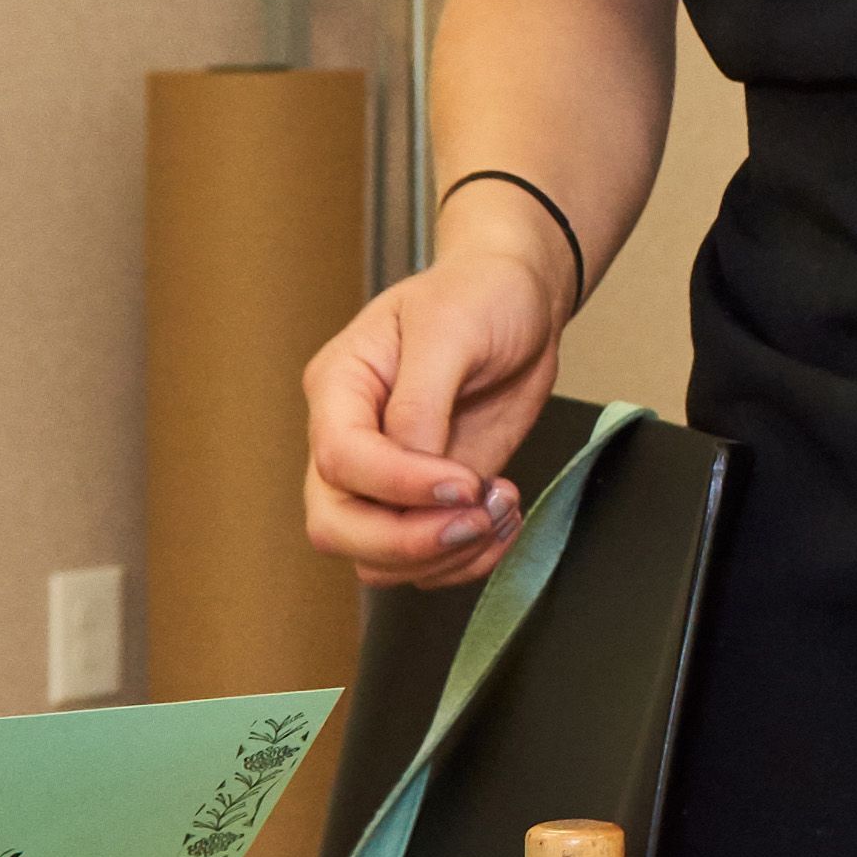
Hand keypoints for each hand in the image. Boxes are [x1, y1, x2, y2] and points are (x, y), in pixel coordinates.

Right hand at [301, 245, 563, 586]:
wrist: (519, 301)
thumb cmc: (479, 295)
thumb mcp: (450, 327)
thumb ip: (422, 401)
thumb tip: (415, 465)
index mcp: (340, 388)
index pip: (340, 460)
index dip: (398, 484)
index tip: (464, 482)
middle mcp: (350, 441)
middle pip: (337, 526)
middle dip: (408, 541)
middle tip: (477, 519)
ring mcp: (386, 480)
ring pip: (377, 558)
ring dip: (445, 554)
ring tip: (503, 509)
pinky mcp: (426, 502)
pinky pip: (425, 561)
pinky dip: (467, 559)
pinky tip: (504, 521)